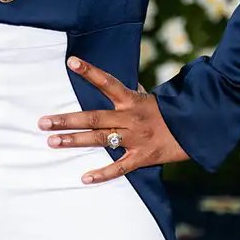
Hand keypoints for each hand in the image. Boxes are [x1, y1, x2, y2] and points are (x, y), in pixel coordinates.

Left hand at [37, 57, 189, 182]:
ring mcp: (135, 138)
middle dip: (66, 120)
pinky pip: (120, 167)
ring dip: (74, 141)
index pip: (107, 82)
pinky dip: (103, 174)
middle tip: (42, 122)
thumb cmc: (169, 113)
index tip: (72, 62)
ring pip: (100, 139)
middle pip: (93, 117)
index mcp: (132, 100)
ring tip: (52, 142)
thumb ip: (129, 93)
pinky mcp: (142, 157)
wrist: (196, 130)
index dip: (90, 71)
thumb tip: (112, 83)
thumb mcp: (150, 98)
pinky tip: (85, 178)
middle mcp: (130, 118)